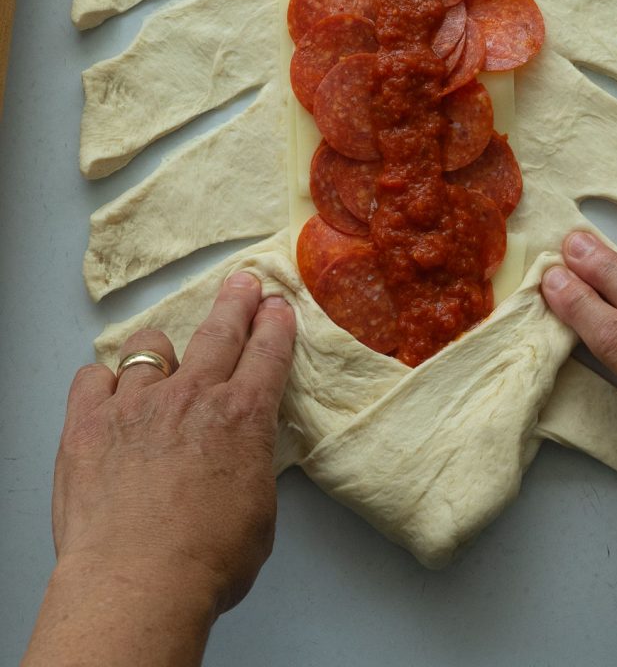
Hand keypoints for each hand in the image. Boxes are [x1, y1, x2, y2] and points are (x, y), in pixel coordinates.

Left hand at [53, 272, 295, 612]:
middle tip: (243, 284)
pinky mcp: (88, 424)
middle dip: (236, 302)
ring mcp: (137, 405)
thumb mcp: (259, 511)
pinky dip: (103, 384)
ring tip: (160, 361)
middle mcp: (193, 397)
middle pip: (220, 331)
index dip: (275, 323)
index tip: (276, 306)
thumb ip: (250, 467)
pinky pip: (92, 379)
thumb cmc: (206, 560)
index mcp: (243, 416)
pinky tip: (109, 397)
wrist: (137, 584)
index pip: (267, 352)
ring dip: (159, 351)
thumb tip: (242, 456)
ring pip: (149, 348)